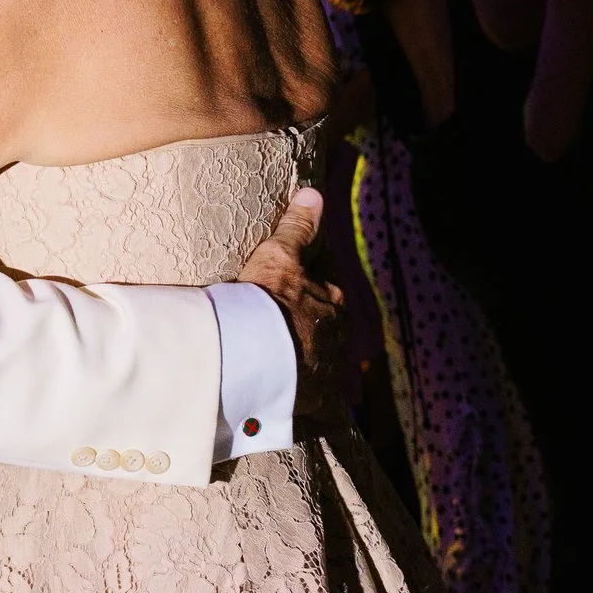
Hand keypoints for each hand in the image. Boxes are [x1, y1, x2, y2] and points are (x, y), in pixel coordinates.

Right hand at [237, 190, 349, 422]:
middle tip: (283, 329)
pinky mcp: (317, 399)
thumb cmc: (266, 301)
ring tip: (283, 364)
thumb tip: (314, 193)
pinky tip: (291, 395)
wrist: (254, 356)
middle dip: (312, 327)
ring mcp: (328, 369)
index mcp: (333, 300)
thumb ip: (298, 228)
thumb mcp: (278, 255)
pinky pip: (316, 397)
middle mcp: (338, 335)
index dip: (307, 288)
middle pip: (327, 326)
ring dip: (309, 360)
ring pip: (322, 360)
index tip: (287, 292)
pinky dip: (307, 395)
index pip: (325, 288)